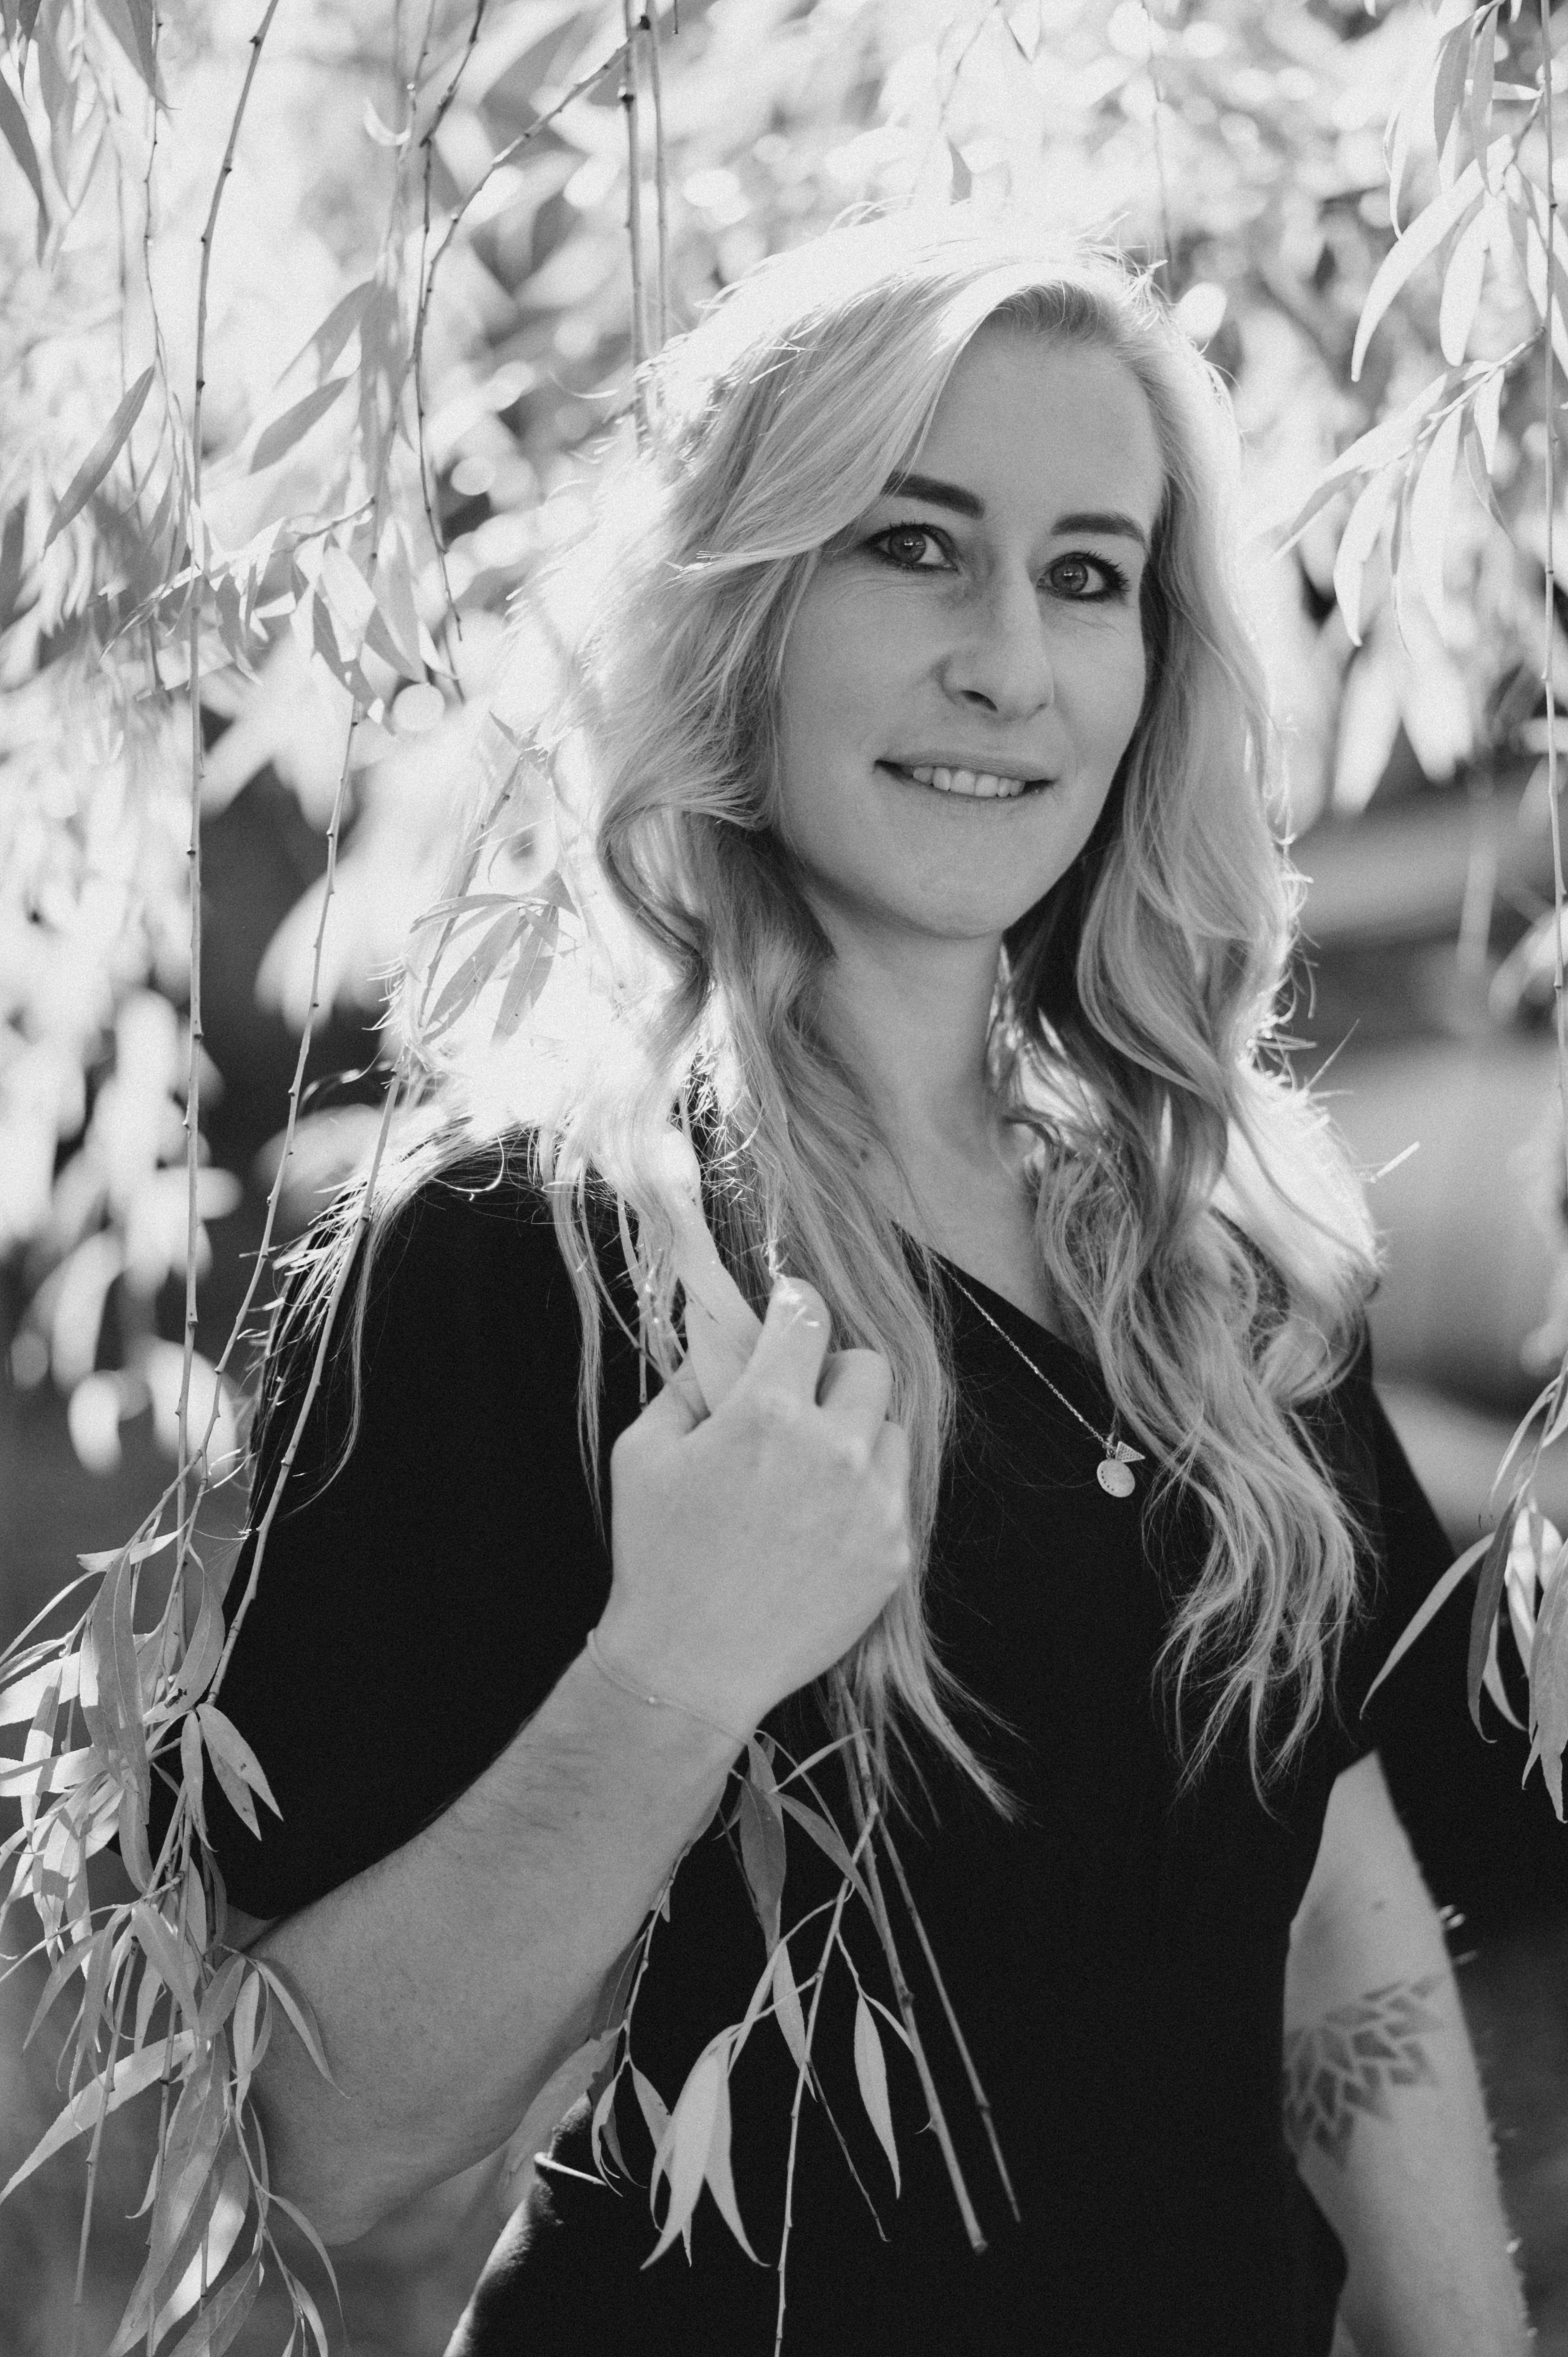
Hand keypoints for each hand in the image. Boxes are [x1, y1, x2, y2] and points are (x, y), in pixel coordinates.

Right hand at [596, 1277, 910, 1734]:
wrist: (691, 1665)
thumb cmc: (658, 1557)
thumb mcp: (643, 1454)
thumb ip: (688, 1385)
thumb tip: (722, 1349)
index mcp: (767, 1411)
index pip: (809, 1316)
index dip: (797, 1306)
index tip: (790, 1314)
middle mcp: (833, 1448)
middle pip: (868, 1367)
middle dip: (833, 1374)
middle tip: (801, 1405)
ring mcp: (874, 1503)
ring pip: (891, 1431)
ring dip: (856, 1437)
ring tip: (812, 1475)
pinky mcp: (894, 1553)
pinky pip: (898, 1496)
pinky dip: (867, 1498)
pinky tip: (822, 1527)